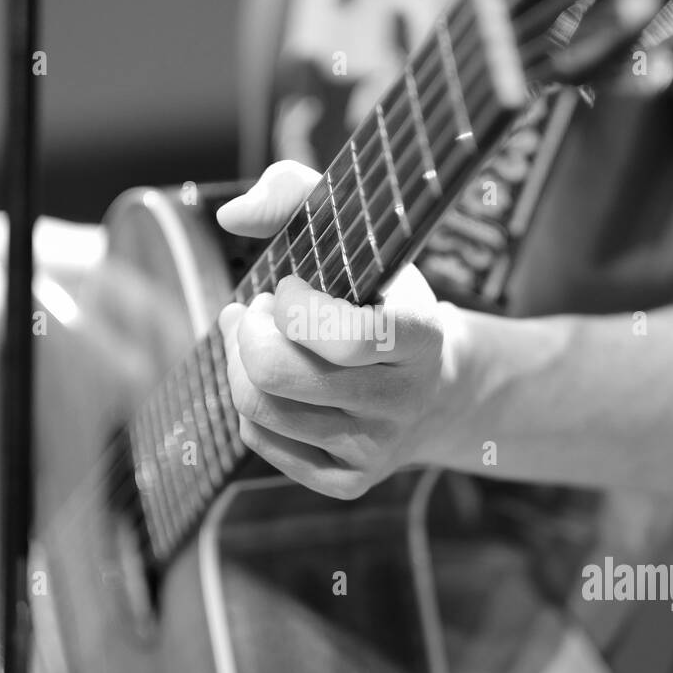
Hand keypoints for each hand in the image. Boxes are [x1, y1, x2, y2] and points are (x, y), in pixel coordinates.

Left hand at [216, 162, 457, 499]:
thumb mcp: (363, 232)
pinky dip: (250, 405)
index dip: (294, 308)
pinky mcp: (346, 481)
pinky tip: (271, 381)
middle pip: (278, 378)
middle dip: (250, 334)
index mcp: (422, 338)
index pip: (345, 337)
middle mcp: (403, 402)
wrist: (443, 389)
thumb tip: (230, 216)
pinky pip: (261, 443)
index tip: (291, 286)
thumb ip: (297, 191)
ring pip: (260, 410)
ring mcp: (375, 449)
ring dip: (241, 364)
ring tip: (259, 338)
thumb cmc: (385, 295)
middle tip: (259, 312)